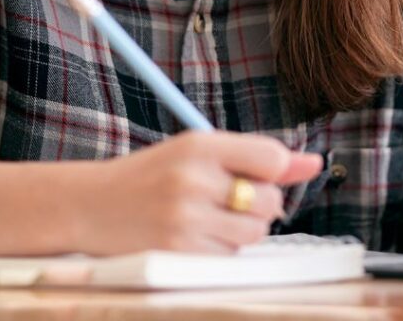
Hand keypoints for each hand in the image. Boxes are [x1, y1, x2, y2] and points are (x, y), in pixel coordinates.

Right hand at [76, 130, 322, 254]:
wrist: (89, 205)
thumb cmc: (152, 175)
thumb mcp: (198, 151)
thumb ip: (255, 155)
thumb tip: (314, 162)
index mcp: (200, 145)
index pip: (271, 156)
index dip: (279, 171)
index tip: (265, 177)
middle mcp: (193, 179)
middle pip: (269, 200)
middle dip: (260, 204)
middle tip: (230, 200)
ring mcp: (184, 219)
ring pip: (254, 233)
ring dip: (243, 231)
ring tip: (211, 219)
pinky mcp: (177, 254)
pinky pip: (228, 259)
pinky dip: (221, 252)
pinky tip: (195, 239)